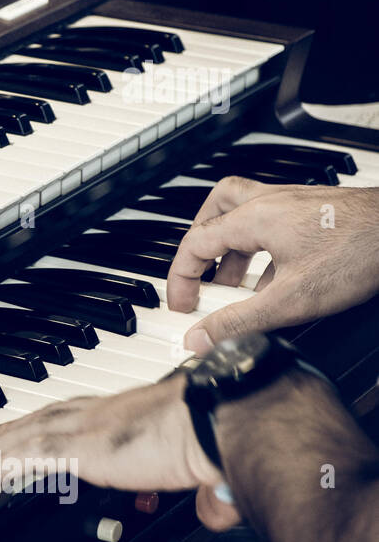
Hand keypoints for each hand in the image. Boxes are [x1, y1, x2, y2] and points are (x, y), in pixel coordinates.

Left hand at [0, 375, 223, 493]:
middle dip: (12, 433)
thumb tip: (215, 510)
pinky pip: (27, 456)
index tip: (31, 430)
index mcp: (128, 413)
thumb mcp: (208, 465)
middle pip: (43, 420)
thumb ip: (206, 490)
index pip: (77, 415)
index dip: (49, 423)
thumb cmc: (221, 434)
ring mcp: (87, 428)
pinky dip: (0, 463)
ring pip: (27, 437)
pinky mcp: (78, 446)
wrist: (220, 421)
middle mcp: (101, 414)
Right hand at [167, 178, 378, 352]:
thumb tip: (201, 338)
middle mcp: (270, 202)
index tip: (184, 305)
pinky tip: (277, 278)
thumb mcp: (291, 300)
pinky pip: (274, 223)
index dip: (181, 277)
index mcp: (254, 218)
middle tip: (200, 276)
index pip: (195, 243)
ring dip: (232, 248)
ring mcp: (295, 203)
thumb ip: (240, 321)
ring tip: (236, 283)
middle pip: (214, 211)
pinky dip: (264, 248)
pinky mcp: (317, 211)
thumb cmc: (360, 252)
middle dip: (200, 247)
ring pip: (245, 214)